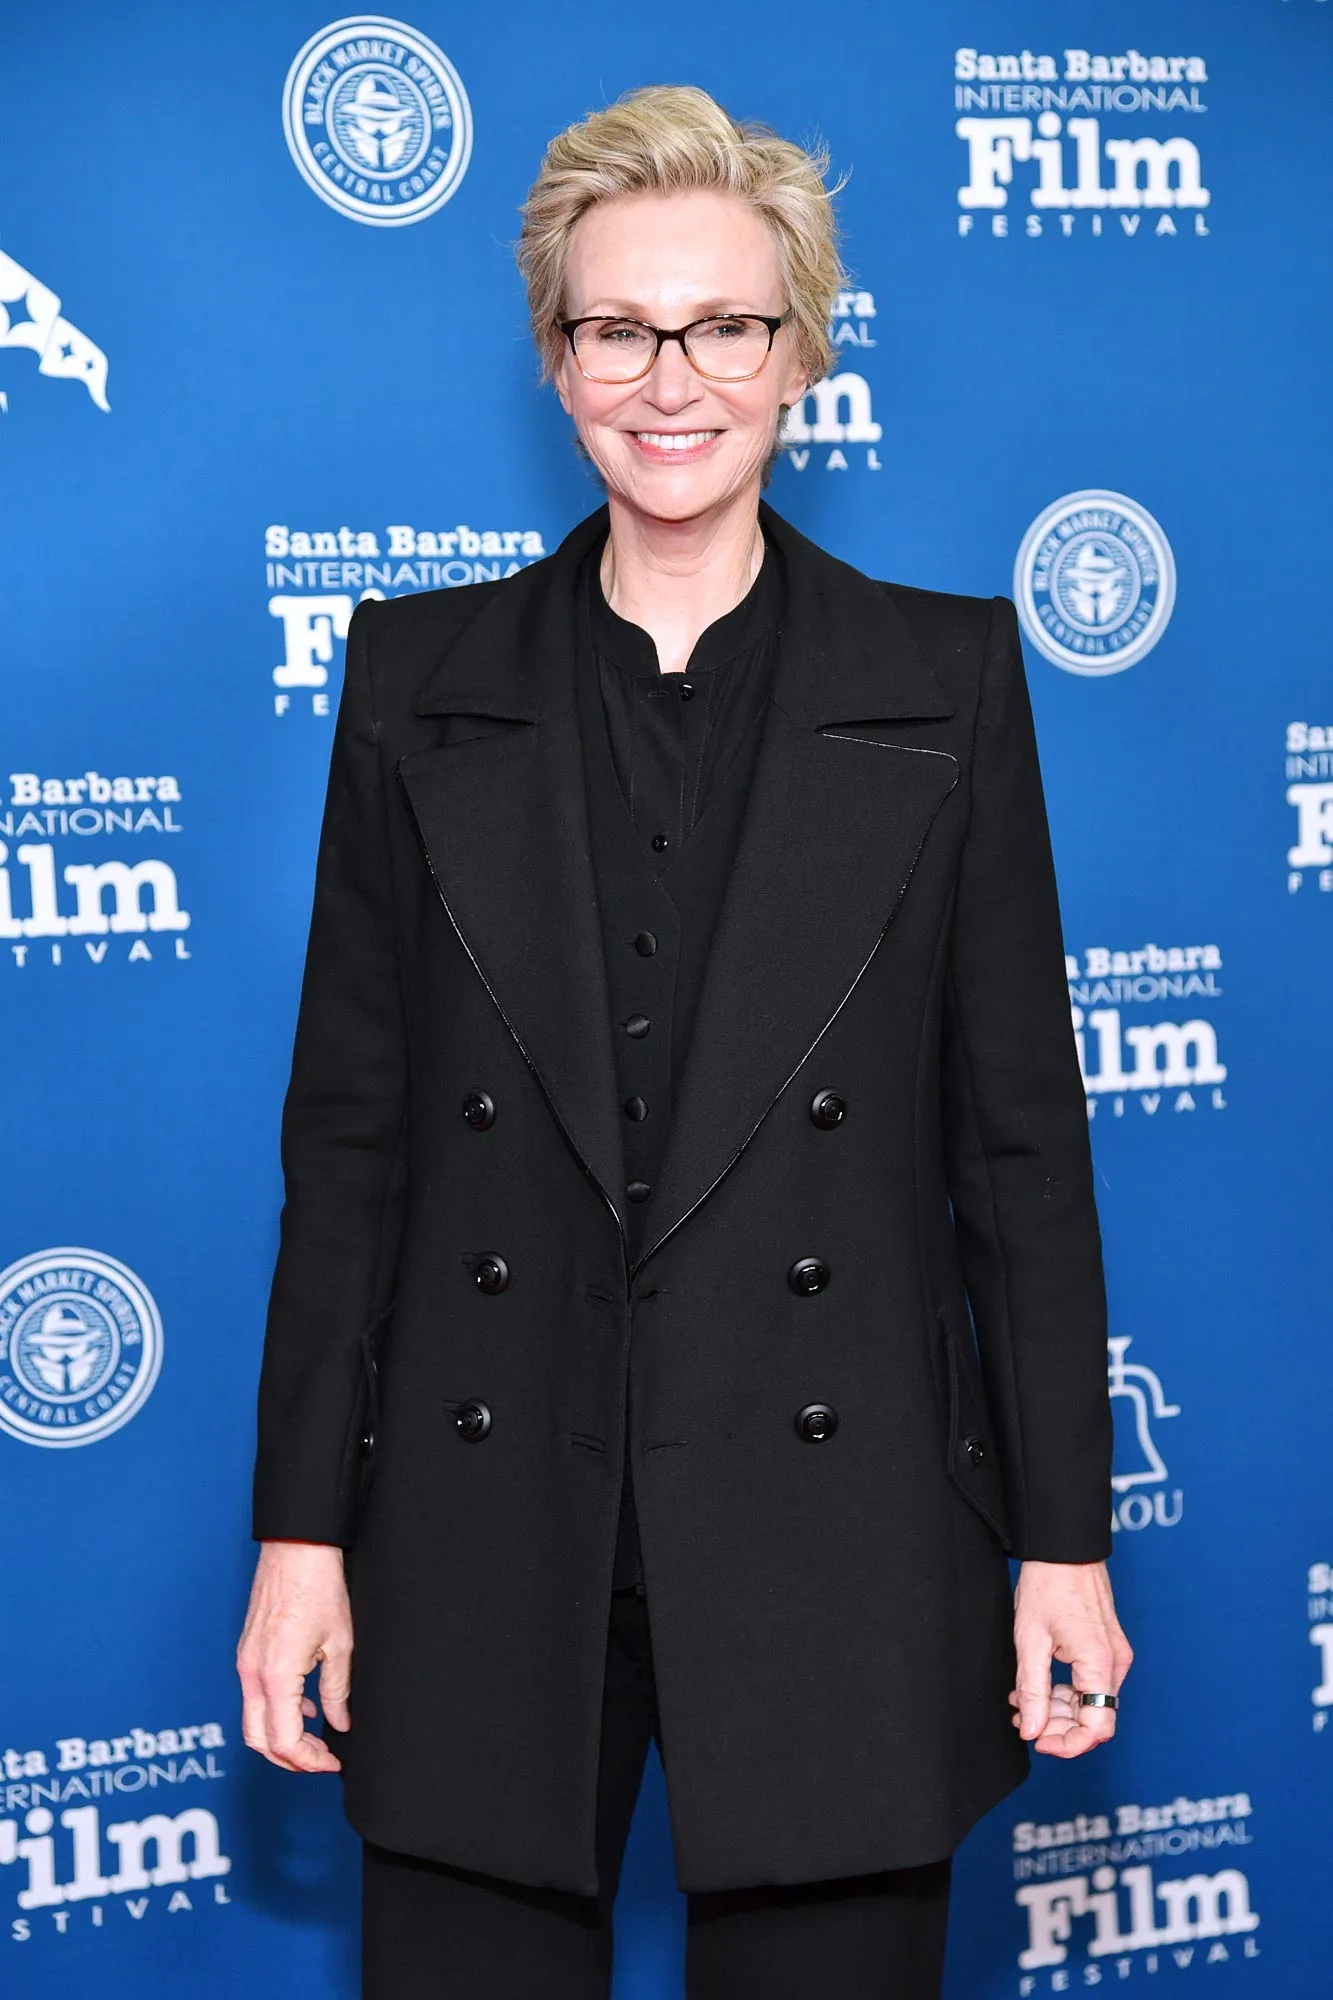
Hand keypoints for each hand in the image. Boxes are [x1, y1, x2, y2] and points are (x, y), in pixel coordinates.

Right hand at [237, 1540, 352, 1772]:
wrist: (296, 1547)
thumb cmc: (319, 1587)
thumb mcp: (340, 1644)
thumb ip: (337, 1691)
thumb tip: (339, 1723)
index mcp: (276, 1675)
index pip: (283, 1741)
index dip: (308, 1761)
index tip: (332, 1762)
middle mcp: (252, 1672)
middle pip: (259, 1740)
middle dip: (290, 1759)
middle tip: (322, 1760)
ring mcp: (245, 1662)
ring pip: (253, 1721)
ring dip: (281, 1738)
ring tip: (316, 1739)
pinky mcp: (247, 1652)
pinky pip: (254, 1696)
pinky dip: (275, 1712)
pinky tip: (304, 1706)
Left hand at [1010, 1559, 1131, 1757]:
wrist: (1064, 1548)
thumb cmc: (1048, 1584)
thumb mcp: (1030, 1640)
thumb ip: (1033, 1690)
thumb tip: (1032, 1731)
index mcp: (1099, 1663)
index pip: (1098, 1728)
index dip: (1068, 1745)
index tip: (1039, 1742)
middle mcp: (1115, 1663)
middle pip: (1094, 1718)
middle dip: (1058, 1727)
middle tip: (1023, 1721)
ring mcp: (1114, 1655)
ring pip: (1091, 1703)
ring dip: (1058, 1710)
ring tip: (1022, 1701)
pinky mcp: (1107, 1648)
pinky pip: (1091, 1684)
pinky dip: (1067, 1692)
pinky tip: (1039, 1687)